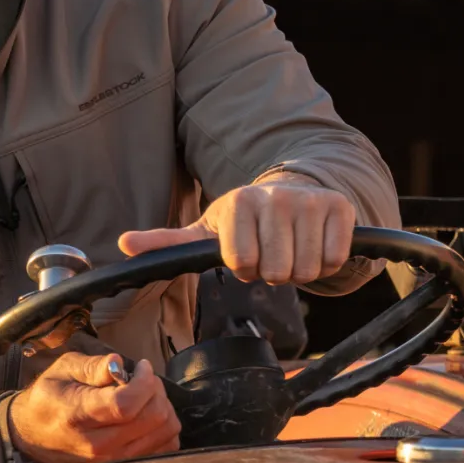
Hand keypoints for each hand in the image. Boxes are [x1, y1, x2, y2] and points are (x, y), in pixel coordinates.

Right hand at [7, 352, 180, 462]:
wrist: (33, 438)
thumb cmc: (50, 398)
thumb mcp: (63, 370)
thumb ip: (93, 366)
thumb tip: (119, 363)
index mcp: (79, 414)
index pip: (126, 404)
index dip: (144, 381)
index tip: (140, 366)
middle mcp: (98, 443)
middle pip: (152, 417)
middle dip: (155, 389)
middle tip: (141, 377)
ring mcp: (113, 460)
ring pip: (164, 432)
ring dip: (162, 406)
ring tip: (144, 395)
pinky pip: (166, 448)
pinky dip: (163, 427)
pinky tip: (145, 415)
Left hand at [118, 175, 354, 284]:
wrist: (293, 191)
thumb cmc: (244, 221)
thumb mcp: (206, 230)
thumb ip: (167, 241)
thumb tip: (123, 244)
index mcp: (238, 203)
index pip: (242, 264)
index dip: (244, 268)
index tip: (244, 253)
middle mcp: (274, 197)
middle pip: (277, 271)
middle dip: (273, 271)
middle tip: (270, 253)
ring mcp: (309, 201)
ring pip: (307, 268)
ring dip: (299, 269)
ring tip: (290, 248)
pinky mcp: (340, 207)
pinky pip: (335, 259)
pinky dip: (326, 262)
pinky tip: (313, 243)